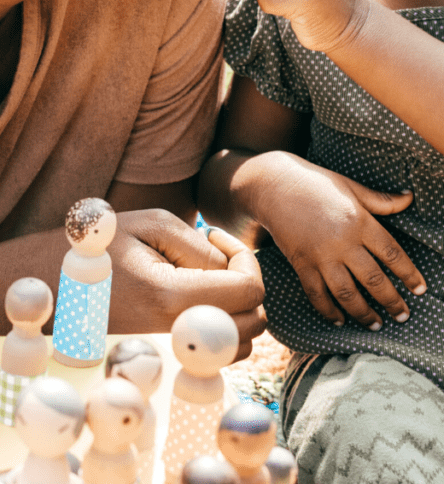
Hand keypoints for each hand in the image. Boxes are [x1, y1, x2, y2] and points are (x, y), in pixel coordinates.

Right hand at [109, 209, 264, 359]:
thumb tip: (230, 267)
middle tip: (213, 255)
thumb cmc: (97, 249)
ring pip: (238, 343)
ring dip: (235, 307)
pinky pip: (214, 354)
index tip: (215, 237)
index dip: (246, 258)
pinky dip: (218, 328)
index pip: (249, 291)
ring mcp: (169, 354)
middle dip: (245, 282)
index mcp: (171, 297)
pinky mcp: (165, 361)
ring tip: (202, 276)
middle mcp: (174, 334)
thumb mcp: (150, 224)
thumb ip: (200, 247)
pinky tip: (193, 298)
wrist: (49, 289)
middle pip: (252, 322)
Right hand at [252, 153, 426, 329]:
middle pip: (373, 279)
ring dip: (364, 313)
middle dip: (391, 301)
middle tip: (404, 315)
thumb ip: (381, 200)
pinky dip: (329, 311)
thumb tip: (410, 198)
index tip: (421, 290)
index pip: (392, 253)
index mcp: (360, 221)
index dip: (409, 274)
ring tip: (377, 324)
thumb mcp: (352, 187)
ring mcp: (321, 256)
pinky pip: (317, 295)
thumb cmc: (318, 183)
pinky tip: (340, 320)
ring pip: (347, 293)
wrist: (276, 186)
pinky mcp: (302, 264)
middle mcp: (343, 242)